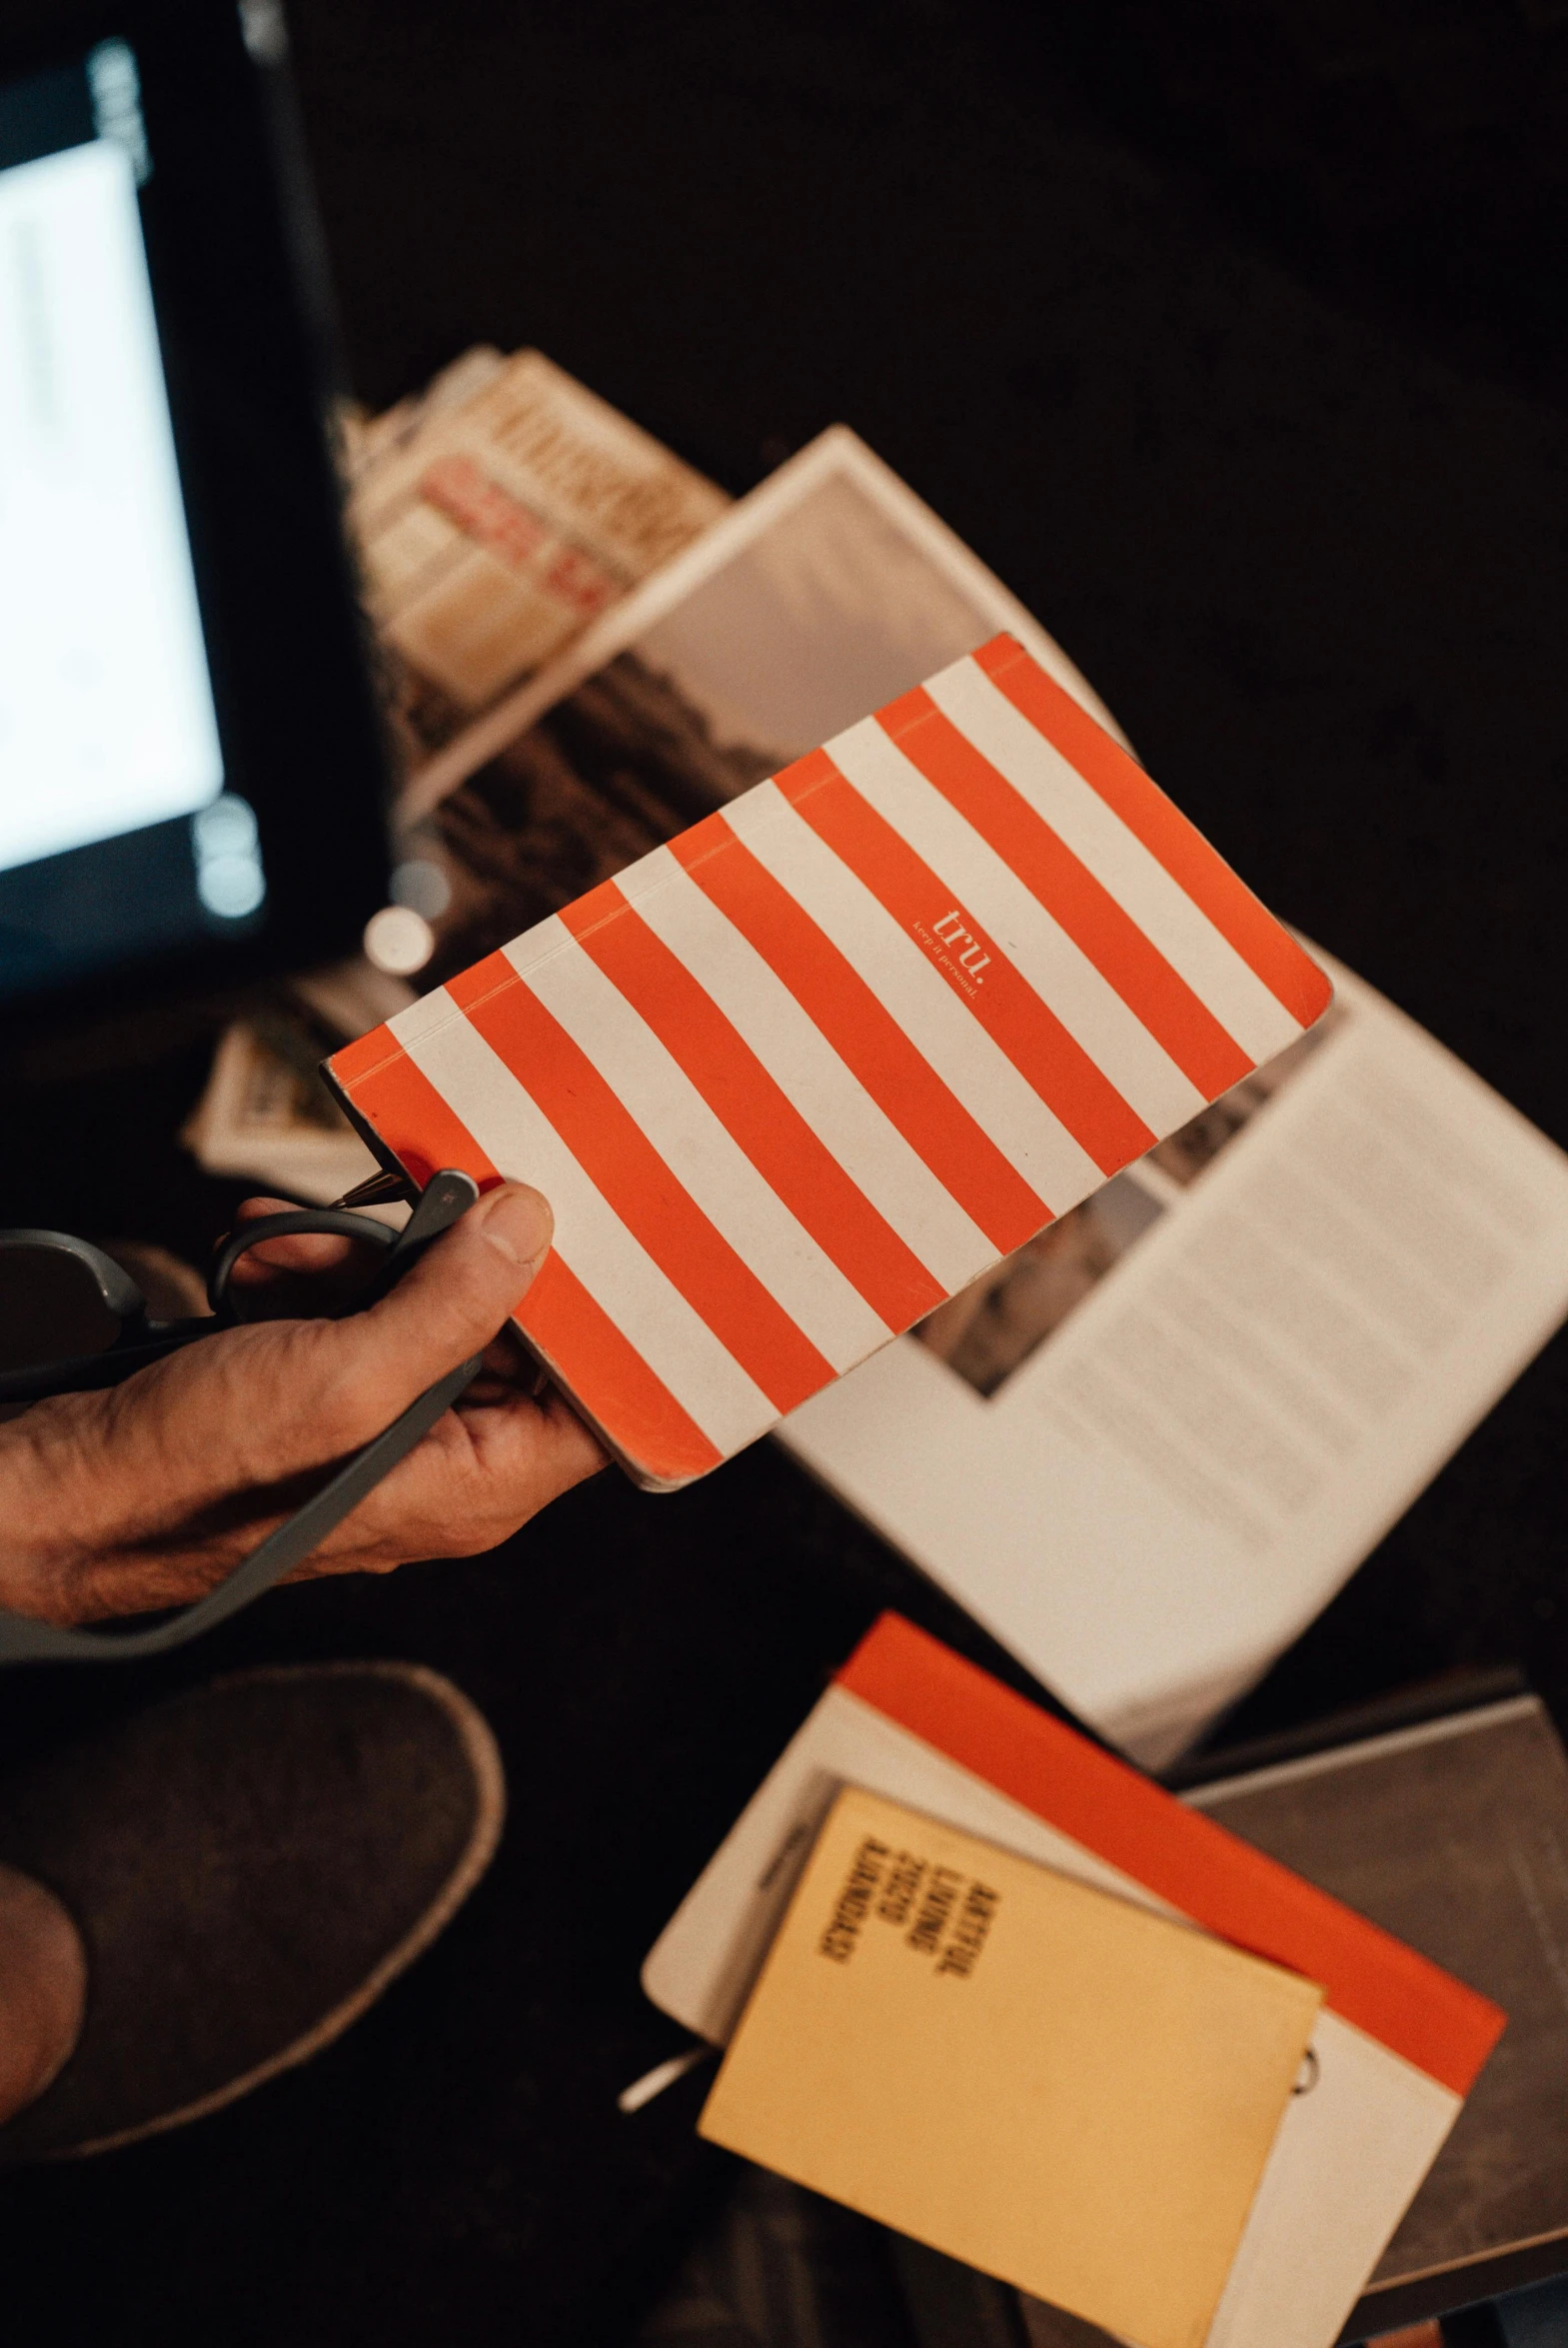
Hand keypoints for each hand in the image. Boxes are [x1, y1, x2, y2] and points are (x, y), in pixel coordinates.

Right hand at [0, 1183, 604, 1626]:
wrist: (67, 1481)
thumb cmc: (197, 1471)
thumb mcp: (347, 1378)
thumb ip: (455, 1304)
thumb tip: (534, 1225)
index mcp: (479, 1485)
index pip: (601, 1403)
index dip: (605, 1316)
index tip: (596, 1227)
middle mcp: (444, 1461)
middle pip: (510, 1331)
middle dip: (452, 1257)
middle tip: (406, 1209)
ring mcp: (382, 1424)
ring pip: (423, 1302)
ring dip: (364, 1253)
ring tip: (294, 1243)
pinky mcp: (324, 1390)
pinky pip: (353, 1309)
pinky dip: (312, 1269)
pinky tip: (262, 1256)